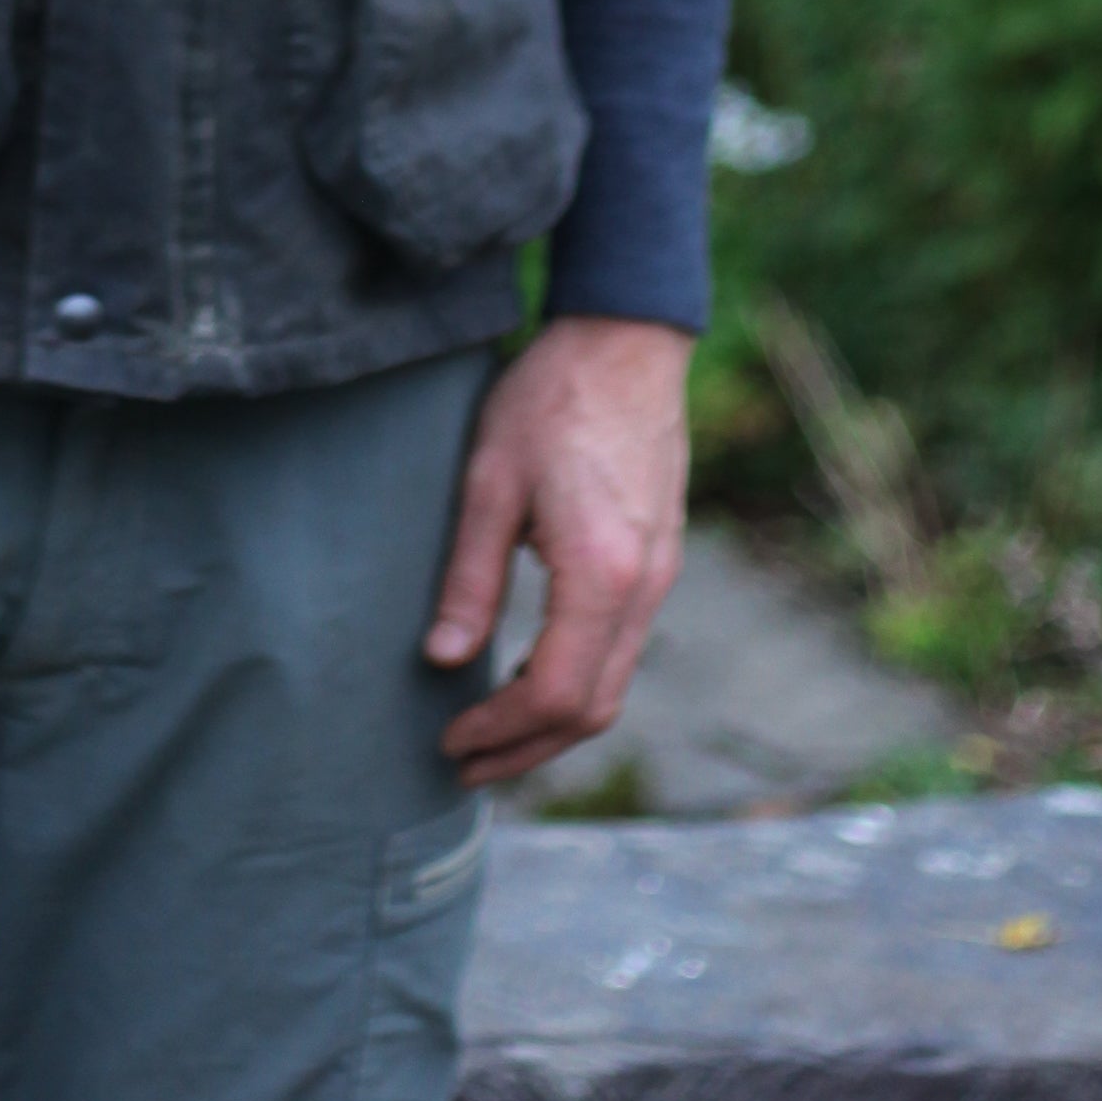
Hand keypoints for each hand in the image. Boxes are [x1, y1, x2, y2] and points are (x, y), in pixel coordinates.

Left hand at [424, 314, 691, 785]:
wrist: (626, 338)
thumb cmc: (551, 397)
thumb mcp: (489, 480)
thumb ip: (469, 577)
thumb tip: (440, 659)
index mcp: (602, 574)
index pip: (557, 693)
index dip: (501, 730)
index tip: (450, 738)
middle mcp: (644, 588)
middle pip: (593, 708)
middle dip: (527, 748)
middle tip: (464, 762)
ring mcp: (660, 576)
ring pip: (614, 685)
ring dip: (553, 722)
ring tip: (491, 733)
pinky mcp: (660, 560)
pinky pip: (622, 648)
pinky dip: (578, 681)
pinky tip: (530, 673)